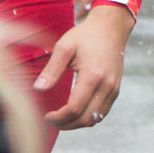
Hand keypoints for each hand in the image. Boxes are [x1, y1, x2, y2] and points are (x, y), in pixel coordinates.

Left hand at [38, 3, 132, 128]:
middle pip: (85, 119)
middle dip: (66, 124)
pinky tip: (75, 112)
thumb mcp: (64, 47)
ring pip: (95, 119)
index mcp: (92, 75)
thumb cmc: (85, 35)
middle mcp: (106, 86)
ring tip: (61, 118)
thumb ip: (52, 69)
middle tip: (51, 120)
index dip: (59, 118)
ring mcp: (113, 89)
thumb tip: (38, 89)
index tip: (46, 115)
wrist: (111, 28)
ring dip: (77, 123)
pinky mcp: (115, 90)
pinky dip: (88, 117)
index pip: (74, 108)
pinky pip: (102, 112)